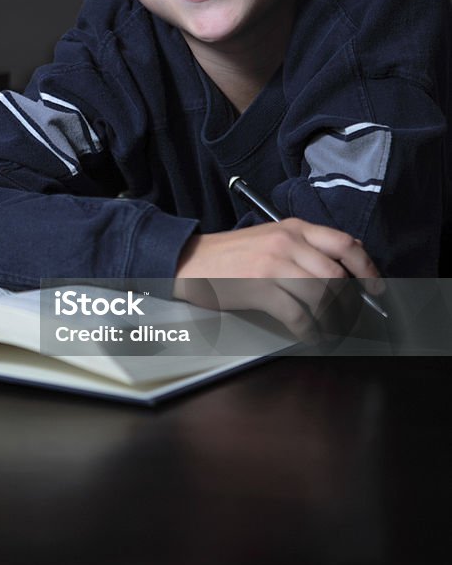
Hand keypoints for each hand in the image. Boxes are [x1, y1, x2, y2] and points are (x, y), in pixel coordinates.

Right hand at [173, 219, 382, 342]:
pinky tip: (311, 336)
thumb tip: (342, 269)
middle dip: (350, 303)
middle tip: (350, 318)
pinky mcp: (260, 289)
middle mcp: (287, 242)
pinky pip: (298, 315)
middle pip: (337, 275)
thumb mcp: (270, 238)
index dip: (367, 268)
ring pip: (322, 296)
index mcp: (293, 228)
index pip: (345, 244)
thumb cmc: (229, 255)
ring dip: (332, 321)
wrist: (189, 261)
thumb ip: (304, 247)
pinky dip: (311, 331)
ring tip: (330, 331)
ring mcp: (273, 265)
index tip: (376, 288)